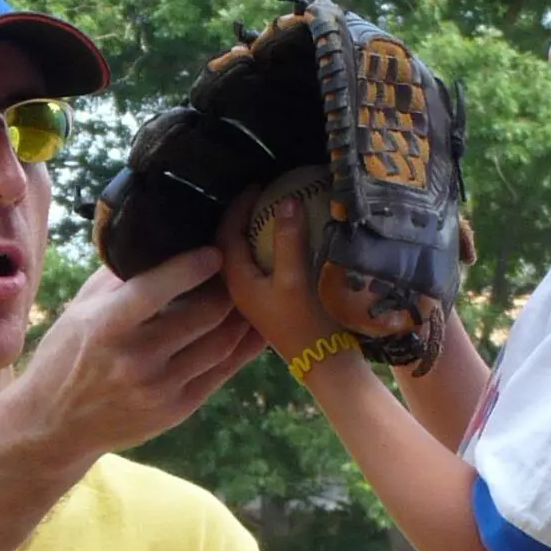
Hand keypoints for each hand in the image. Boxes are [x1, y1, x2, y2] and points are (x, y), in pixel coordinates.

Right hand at [0, 247, 263, 464]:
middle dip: (228, 286)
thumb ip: (120, 277)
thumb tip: (161, 239)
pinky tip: (252, 326)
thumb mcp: (81, 309)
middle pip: (204, 315)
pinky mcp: (177, 410)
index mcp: (107, 327)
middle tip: (239, 268)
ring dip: (241, 315)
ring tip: (250, 292)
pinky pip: (222, 371)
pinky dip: (242, 346)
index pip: (157, 289)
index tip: (215, 250)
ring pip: (221, 343)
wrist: (55, 424)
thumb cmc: (67, 356)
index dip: (193, 266)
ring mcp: (160, 388)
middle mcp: (136, 360)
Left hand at [217, 194, 340, 367]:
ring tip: (272, 212)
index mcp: (237, 282)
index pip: (226, 234)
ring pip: (244, 256)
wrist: (324, 364)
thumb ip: (288, 239)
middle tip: (263, 194)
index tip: (257, 186)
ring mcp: (254, 298)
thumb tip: (286, 200)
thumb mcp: (296, 278)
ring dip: (254, 233)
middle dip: (243, 217)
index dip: (238, 207)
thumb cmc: (307, 323)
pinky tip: (284, 241)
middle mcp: (239, 290)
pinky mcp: (269, 304)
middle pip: (231, 244)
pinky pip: (260, 266)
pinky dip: (267, 248)